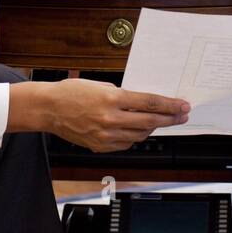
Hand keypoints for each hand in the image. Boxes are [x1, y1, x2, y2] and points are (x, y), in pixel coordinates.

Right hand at [38, 79, 190, 152]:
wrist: (49, 109)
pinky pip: (125, 144)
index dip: (169, 106)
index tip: (182, 106)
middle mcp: (110, 119)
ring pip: (139, 136)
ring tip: (161, 122)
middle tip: (182, 116)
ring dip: (153, 129)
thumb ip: (123, 95)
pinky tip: (138, 130)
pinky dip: (135, 137)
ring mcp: (105, 135)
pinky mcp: (99, 146)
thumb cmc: (71, 93)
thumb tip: (142, 103)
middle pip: (149, 122)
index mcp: (111, 99)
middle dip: (169, 119)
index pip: (149, 103)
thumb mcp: (100, 86)